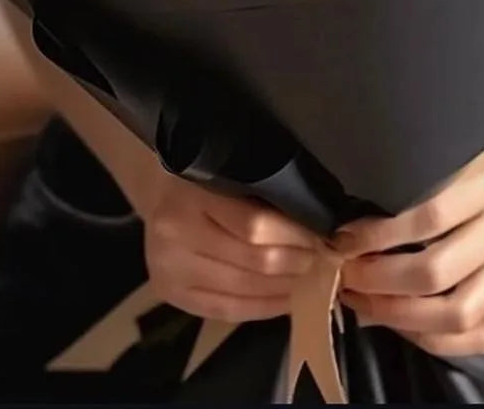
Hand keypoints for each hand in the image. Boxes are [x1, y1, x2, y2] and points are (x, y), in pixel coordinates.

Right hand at [144, 170, 324, 323]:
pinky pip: (226, 310)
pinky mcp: (170, 295)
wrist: (160, 196)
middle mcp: (175, 235)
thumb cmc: (206, 179)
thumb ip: (265, 197)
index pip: (255, 226)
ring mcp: (169, 269)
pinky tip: (285, 300)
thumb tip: (318, 226)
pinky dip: (262, 308)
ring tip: (309, 282)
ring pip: (241, 290)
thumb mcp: (231, 173)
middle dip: (295, 264)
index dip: (295, 237)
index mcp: (193, 196)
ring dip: (283, 289)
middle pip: (251, 261)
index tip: (324, 238)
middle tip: (323, 262)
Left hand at [331, 123, 483, 357]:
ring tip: (363, 302)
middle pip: (436, 272)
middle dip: (378, 280)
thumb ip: (416, 180)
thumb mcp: (456, 153)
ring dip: (399, 316)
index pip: (428, 218)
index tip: (344, 237)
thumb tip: (357, 219)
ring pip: (456, 313)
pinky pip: (478, 336)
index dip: (378, 234)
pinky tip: (402, 324)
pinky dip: (435, 339)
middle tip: (344, 273)